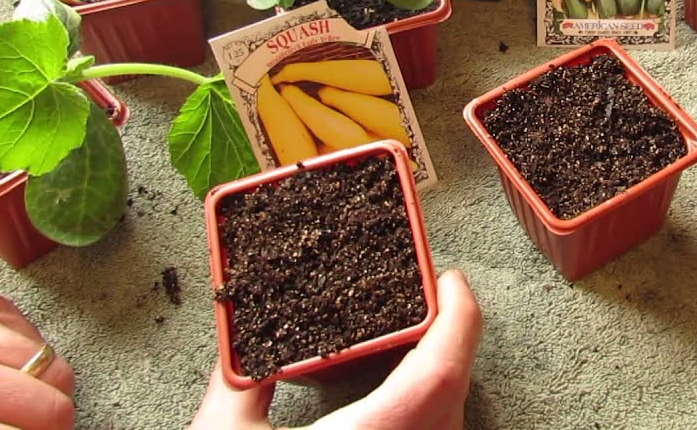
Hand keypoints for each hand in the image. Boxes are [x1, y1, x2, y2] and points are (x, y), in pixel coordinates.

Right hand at [192, 269, 482, 429]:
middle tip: (425, 309)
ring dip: (440, 386)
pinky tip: (398, 411)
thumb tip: (241, 343)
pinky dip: (428, 419)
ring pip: (450, 426)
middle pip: (454, 395)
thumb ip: (238, 385)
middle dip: (448, 343)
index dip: (459, 317)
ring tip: (412, 354)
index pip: (442, 369)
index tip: (451, 282)